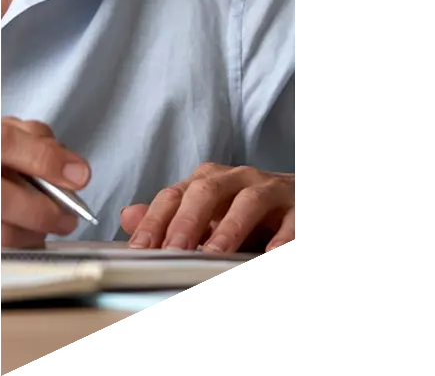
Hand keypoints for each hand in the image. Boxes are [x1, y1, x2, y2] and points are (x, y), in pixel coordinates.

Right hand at [0, 116, 90, 250]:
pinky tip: (22, 236)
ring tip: (47, 226)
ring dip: (33, 233)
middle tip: (68, 215)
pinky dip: (16, 248)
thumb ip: (30, 138)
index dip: (45, 159)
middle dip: (42, 209)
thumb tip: (71, 168)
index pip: (2, 140)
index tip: (78, 174)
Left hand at [121, 163, 295, 253]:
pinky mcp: (303, 205)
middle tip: (172, 252)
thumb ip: (169, 218)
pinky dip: (285, 236)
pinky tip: (274, 254)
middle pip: (206, 192)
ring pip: (248, 201)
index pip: (173, 196)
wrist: (306, 200)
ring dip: (229, 228)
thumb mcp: (208, 215)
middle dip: (186, 223)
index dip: (154, 221)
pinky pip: (295, 218)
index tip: (140, 248)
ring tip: (214, 253)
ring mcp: (271, 189)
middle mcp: (237, 179)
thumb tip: (128, 218)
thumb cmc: (250, 212)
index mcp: (208, 180)